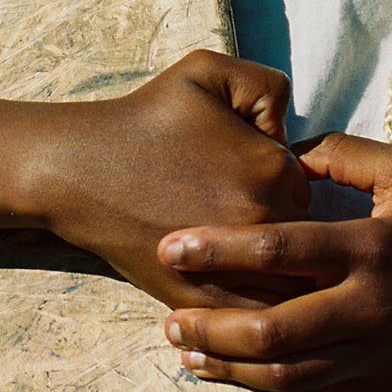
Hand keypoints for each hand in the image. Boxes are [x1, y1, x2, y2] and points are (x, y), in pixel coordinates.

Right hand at [41, 50, 310, 310]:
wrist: (83, 170)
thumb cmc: (147, 116)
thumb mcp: (210, 71)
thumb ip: (268, 88)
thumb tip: (287, 133)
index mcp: (270, 167)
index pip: (308, 185)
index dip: (287, 181)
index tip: (255, 176)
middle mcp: (258, 221)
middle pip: (303, 239)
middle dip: (288, 233)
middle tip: (247, 215)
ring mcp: (231, 269)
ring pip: (287, 287)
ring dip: (279, 278)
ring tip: (252, 259)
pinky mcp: (202, 302)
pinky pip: (252, 320)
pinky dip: (252, 312)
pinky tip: (234, 290)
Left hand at [154, 130, 391, 391]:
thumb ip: (342, 153)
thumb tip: (281, 149)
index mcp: (372, 247)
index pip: (281, 250)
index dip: (219, 248)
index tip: (172, 245)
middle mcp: (370, 308)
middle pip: (272, 331)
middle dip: (210, 325)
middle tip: (169, 315)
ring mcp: (375, 357)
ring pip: (287, 377)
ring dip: (229, 368)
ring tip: (187, 352)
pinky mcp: (380, 391)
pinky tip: (239, 379)